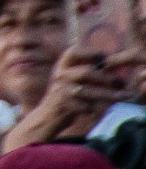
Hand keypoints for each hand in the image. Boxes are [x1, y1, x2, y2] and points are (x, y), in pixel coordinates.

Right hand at [4, 46, 121, 148]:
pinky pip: (86, 106)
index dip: (88, 52)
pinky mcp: (64, 105)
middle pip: (85, 72)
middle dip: (104, 77)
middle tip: (119, 82)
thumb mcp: (70, 79)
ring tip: (120, 97)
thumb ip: (85, 72)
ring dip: (106, 95)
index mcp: (61, 67)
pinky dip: (96, 108)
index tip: (103, 56)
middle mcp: (60, 76)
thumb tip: (108, 68)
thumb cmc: (65, 96)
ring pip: (88, 91)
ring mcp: (61, 90)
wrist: (48, 115)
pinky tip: (101, 109)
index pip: (73, 53)